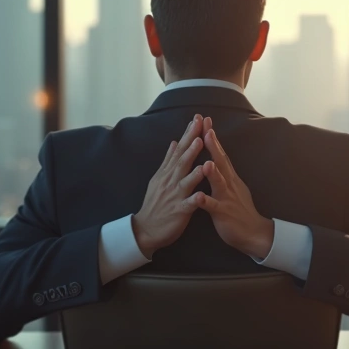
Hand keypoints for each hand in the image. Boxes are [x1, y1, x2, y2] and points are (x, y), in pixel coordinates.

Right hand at [132, 114, 207, 257]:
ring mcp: (175, 195)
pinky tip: (202, 193)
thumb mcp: (159, 179)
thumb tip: (174, 142)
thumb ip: (168, 161)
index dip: (188, 133)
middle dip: (192, 140)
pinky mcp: (179, 211)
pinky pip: (188, 204)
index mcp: (168, 173)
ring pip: (185, 177)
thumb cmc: (156, 204)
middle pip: (182, 158)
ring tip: (201, 147)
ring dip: (193, 161)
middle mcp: (171, 181)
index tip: (197, 118)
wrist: (146, 229)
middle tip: (200, 125)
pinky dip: (196, 198)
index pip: (179, 149)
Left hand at [198, 127, 273, 259]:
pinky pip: (214, 207)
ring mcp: (227, 198)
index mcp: (229, 177)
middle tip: (206, 129)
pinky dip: (206, 201)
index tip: (205, 122)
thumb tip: (216, 157)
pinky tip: (199, 197)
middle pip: (221, 161)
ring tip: (205, 162)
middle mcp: (229, 183)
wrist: (254, 232)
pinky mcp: (223, 213)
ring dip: (213, 172)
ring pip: (219, 182)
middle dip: (213, 145)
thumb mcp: (232, 186)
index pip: (220, 153)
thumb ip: (223, 172)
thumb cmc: (240, 210)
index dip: (213, 138)